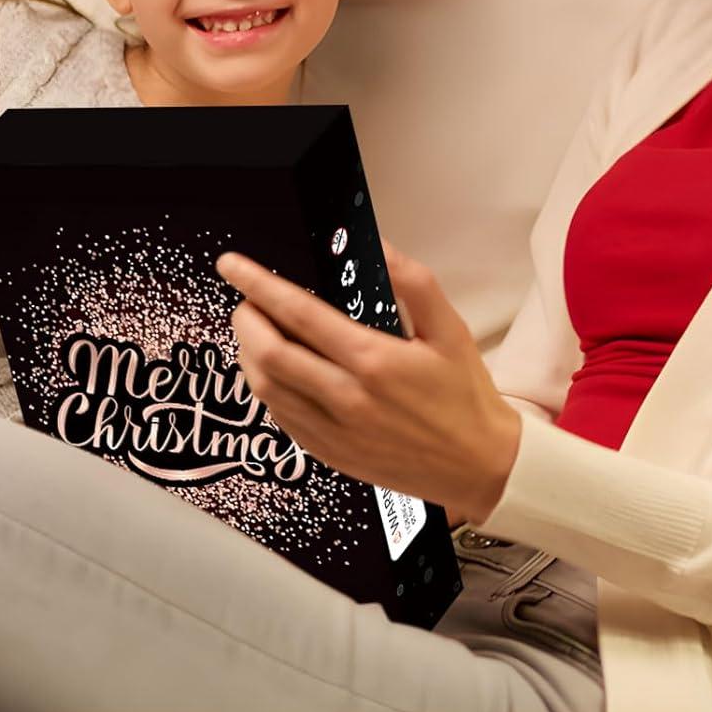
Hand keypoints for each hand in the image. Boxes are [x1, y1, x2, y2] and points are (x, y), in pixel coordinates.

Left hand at [217, 240, 520, 522]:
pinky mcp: (330, 454)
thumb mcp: (449, 328)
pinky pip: (281, 417)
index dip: (259, 285)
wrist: (479, 465)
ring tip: (256, 330)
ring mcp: (334, 432)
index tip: (233, 266)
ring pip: (266, 389)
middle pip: (269, 354)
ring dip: (249, 353)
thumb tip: (378, 245)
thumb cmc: (465, 395)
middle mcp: (347, 399)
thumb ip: (412, 281)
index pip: (299, 314)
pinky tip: (276, 371)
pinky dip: (267, 387)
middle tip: (246, 298)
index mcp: (374, 361)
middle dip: (245, 319)